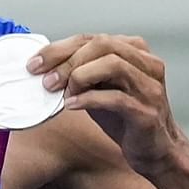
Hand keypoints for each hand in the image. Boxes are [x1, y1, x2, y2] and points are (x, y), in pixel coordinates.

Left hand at [28, 33, 187, 176]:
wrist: (154, 150)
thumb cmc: (123, 117)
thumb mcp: (99, 88)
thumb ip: (80, 72)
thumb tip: (43, 66)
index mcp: (135, 52)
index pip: (91, 38)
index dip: (59, 48)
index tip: (34, 64)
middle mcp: (147, 64)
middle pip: (101, 45)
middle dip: (67, 61)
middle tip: (46, 81)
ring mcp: (150, 87)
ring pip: (112, 64)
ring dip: (79, 77)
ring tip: (63, 93)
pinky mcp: (148, 111)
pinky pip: (116, 98)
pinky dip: (88, 99)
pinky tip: (72, 105)